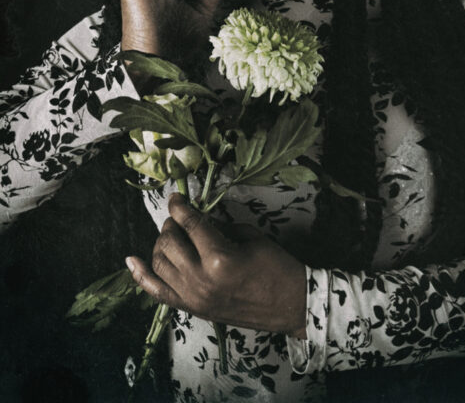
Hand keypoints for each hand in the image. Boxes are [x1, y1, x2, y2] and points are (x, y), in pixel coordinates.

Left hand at [125, 193, 306, 337]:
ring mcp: (194, 297)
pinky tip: (132, 260)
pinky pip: (157, 292)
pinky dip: (142, 276)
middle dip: (171, 224)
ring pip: (160, 263)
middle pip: (170, 242)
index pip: (189, 224)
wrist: (290, 305)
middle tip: (179, 217)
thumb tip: (197, 217)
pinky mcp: (192, 309)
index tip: (176, 197)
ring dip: (161, 243)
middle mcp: (201, 279)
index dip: (179, 206)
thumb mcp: (250, 236)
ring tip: (172, 235)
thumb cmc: (276, 266)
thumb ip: (219, 226)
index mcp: (219, 257)